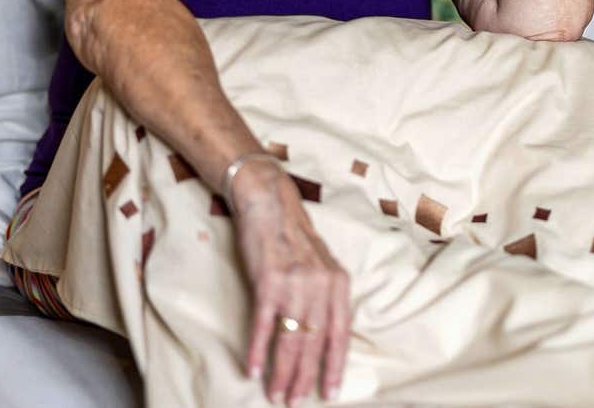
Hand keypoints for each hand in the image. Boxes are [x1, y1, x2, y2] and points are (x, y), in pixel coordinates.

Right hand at [231, 160, 350, 403]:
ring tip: (275, 394)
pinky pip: (264, 322)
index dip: (334, 365)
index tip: (329, 393)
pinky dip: (258, 348)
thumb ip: (327, 298)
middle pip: (314, 341)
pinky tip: (253, 368)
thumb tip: (326, 338)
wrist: (270, 204)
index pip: (340, 333)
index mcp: (339, 283)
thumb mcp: (322, 266)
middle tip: (294, 402)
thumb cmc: (294, 239)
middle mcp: (321, 284)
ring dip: (282, 371)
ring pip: (290, 338)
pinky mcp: (268, 279)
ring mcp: (295, 282)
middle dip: (305, 376)